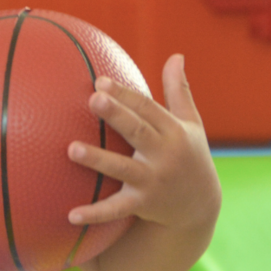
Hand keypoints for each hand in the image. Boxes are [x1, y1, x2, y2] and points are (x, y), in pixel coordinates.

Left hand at [66, 54, 219, 232]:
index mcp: (173, 132)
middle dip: (116, 115)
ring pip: (123, 169)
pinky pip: (116, 209)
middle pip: (137, 131)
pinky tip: (71, 214)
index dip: (124, 94)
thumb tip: (176, 55)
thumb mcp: (191, 123)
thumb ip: (179, 90)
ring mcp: (153, 181)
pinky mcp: (143, 205)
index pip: (147, 108)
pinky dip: (95, 213)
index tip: (100, 81)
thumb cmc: (190, 156)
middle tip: (92, 99)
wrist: (199, 207)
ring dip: (98, 160)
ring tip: (71, 149)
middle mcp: (165, 155)